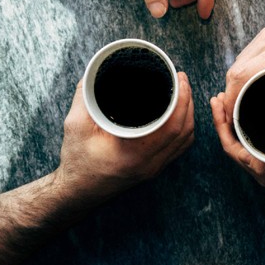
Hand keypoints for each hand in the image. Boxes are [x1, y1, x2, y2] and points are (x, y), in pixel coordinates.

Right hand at [56, 72, 194, 199]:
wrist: (77, 192)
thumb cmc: (76, 160)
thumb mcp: (76, 125)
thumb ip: (85, 96)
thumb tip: (94, 72)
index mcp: (134, 153)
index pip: (172, 126)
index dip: (182, 100)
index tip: (179, 78)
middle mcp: (149, 164)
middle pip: (184, 131)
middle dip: (188, 101)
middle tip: (181, 78)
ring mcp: (153, 169)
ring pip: (185, 140)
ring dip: (188, 114)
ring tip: (183, 92)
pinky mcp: (153, 169)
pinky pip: (178, 149)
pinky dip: (184, 129)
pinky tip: (179, 114)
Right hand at [223, 2, 264, 122]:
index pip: (241, 76)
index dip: (231, 98)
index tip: (231, 115)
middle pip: (234, 71)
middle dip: (229, 94)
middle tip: (234, 112)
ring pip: (238, 61)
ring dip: (235, 81)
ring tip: (238, 99)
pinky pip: (246, 53)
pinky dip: (242, 69)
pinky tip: (248, 80)